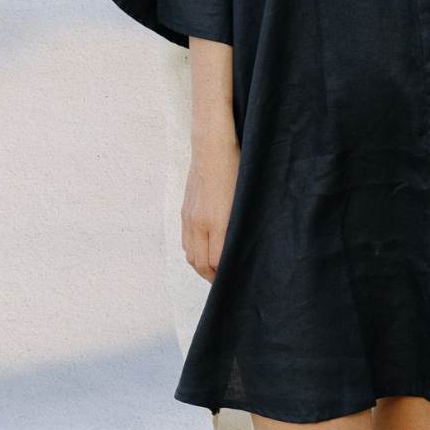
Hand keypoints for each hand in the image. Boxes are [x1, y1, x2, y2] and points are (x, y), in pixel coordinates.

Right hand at [182, 135, 240, 281]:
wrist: (212, 148)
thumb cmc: (236, 170)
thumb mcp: (244, 200)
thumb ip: (240, 227)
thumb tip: (242, 247)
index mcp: (216, 221)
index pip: (215, 262)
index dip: (224, 275)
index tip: (235, 279)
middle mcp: (199, 223)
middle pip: (200, 263)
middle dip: (212, 277)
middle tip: (226, 281)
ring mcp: (189, 217)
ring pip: (190, 254)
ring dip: (201, 266)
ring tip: (215, 269)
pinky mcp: (185, 211)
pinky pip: (185, 241)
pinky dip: (194, 252)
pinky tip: (204, 251)